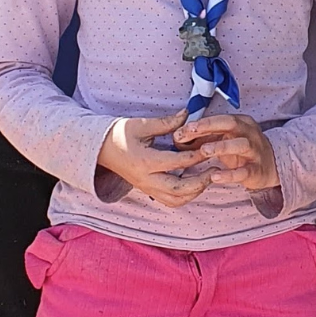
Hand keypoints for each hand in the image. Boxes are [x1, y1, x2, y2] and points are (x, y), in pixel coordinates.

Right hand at [98, 110, 213, 207]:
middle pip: (179, 189)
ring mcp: (147, 188)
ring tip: (207, 178)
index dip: (196, 156)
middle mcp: (146, 179)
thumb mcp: (141, 125)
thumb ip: (166, 123)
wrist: (100, 149)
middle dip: (200, 182)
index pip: (177, 162)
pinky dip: (185, 196)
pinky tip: (195, 185)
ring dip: (194, 192)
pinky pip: (170, 201)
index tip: (210, 148)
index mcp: (145, 161)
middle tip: (215, 170)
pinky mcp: (148, 191)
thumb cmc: (119, 134)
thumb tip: (187, 114)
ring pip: (176, 200)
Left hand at [173, 114, 278, 190]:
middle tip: (189, 132)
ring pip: (240, 145)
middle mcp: (249, 133)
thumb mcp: (223, 140)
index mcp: (240, 122)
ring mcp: (255, 151)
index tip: (181, 129)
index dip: (200, 123)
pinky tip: (215, 176)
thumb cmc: (241, 151)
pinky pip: (244, 171)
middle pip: (231, 123)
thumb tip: (177, 138)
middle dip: (209, 126)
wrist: (271, 166)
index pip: (219, 118)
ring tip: (203, 151)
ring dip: (221, 146)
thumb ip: (201, 139)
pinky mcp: (257, 170)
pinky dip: (229, 174)